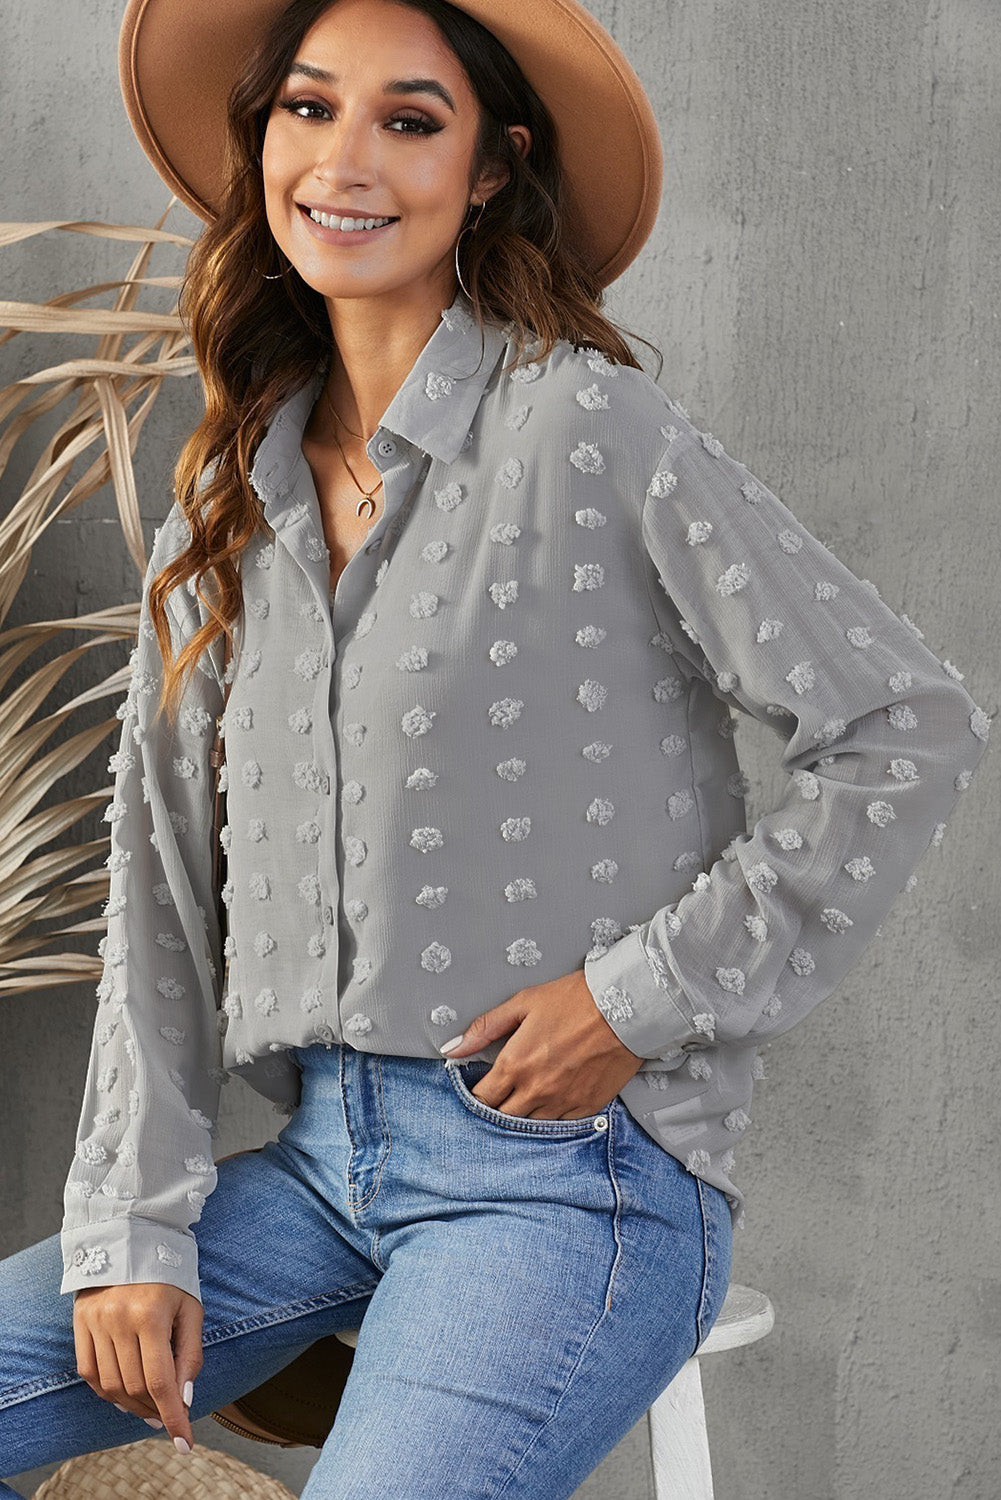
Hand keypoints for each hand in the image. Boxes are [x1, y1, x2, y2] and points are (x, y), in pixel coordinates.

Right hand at [73, 1282, 202, 1451]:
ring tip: (149, 1408)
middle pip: (135, 1388)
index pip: (161, 1382)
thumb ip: (190, 1354)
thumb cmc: (171, 1273)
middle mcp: (119, 1320)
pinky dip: (106, 1391)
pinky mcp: (80, 1323)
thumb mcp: (191, 1309)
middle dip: (156, 1411)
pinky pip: (89, 1372)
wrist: (133, 1236)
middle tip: (169, 1417)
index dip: (173, 1417)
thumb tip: (183, 1399)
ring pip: (111, 1386)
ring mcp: (95, 1322)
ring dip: (132, 1406)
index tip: (184, 1441)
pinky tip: (123, 1394)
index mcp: (151, 1315)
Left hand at [440, 967, 644, 1118]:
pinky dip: (551, 1118)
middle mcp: (536, 1090)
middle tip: (502, 1095)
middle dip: (497, 1109)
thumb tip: (451, 1048)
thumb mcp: (523, 1003)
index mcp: (515, 1064)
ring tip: (526, 1098)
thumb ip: (484, 1027)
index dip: (476, 1095)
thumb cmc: (574, 999)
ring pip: (530, 1126)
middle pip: (503, 1118)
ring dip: (523, 1116)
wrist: (627, 1006)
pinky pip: (560, 1126)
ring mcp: (562, 1102)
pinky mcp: (587, 1107)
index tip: (480, 1088)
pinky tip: (551, 1102)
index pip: (482, 1098)